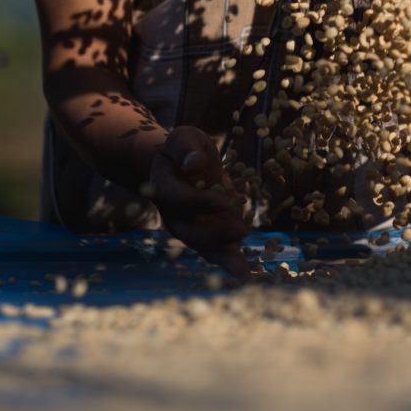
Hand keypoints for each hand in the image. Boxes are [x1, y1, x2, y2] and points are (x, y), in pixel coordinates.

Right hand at [149, 126, 249, 279]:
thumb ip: (186, 148)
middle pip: (190, 231)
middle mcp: (173, 215)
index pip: (180, 198)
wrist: (181, 165)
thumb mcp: (184, 138)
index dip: (200, 201)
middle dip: (216, 234)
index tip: (223, 200)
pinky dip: (230, 261)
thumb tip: (194, 164)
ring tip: (244, 271)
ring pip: (203, 247)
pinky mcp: (207, 233)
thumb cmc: (183, 149)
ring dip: (224, 258)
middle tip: (242, 230)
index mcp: (163, 188)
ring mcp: (190, 228)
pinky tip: (247, 272)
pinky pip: (216, 250)